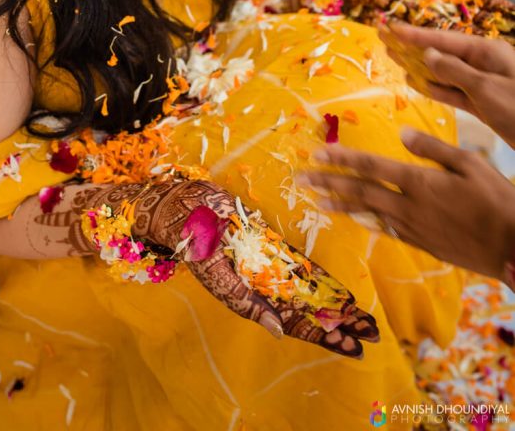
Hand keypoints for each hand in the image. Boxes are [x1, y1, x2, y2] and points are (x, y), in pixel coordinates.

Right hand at [131, 179, 378, 357]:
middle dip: (338, 322)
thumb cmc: (193, 241)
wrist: (181, 205)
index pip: (296, 323)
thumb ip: (245, 302)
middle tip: (370, 332)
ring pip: (309, 289)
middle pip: (309, 309)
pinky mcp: (268, 241)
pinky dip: (319, 276)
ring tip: (361, 315)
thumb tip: (279, 331)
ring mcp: (268, 263)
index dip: (323, 335)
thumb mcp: (215, 275)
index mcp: (252, 297)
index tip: (352, 344)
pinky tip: (336, 284)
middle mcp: (264, 284)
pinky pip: (299, 262)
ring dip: (334, 302)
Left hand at [301, 131, 514, 284]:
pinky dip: (366, 222)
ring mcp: (413, 228)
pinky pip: (386, 230)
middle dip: (328, 183)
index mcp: (419, 182)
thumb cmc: (497, 200)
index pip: (371, 166)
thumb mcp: (470, 163)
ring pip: (368, 213)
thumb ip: (433, 148)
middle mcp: (409, 206)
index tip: (316, 153)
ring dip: (340, 204)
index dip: (341, 159)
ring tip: (316, 200)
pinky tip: (354, 219)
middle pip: (360, 191)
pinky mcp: (422, 245)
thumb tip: (402, 134)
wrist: (513, 247)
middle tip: (300, 178)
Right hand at [380, 22, 514, 148]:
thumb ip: (455, 71)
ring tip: (395, 60)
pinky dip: (437, 89)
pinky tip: (418, 86)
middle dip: (413, 47)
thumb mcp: (486, 88)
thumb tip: (428, 54)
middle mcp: (484, 64)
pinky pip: (456, 93)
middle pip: (442, 52)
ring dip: (420, 67)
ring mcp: (485, 85)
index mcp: (486, 52)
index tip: (389, 29)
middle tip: (384, 41)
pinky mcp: (486, 105)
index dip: (414, 34)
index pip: (443, 39)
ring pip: (446, 73)